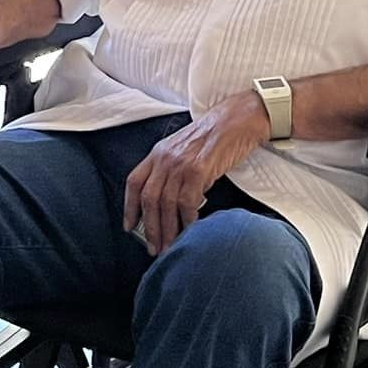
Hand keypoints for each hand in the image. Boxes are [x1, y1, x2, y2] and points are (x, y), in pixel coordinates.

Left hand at [122, 94, 273, 256]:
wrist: (238, 118)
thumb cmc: (215, 135)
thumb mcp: (184, 149)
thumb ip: (172, 170)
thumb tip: (166, 203)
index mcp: (158, 152)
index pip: (134, 182)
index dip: (129, 207)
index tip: (129, 226)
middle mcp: (165, 157)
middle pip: (149, 199)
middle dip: (149, 228)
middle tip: (154, 248)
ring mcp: (181, 163)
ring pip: (166, 204)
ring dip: (168, 230)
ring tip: (171, 247)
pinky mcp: (199, 168)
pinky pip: (187, 201)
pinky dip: (188, 219)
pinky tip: (191, 230)